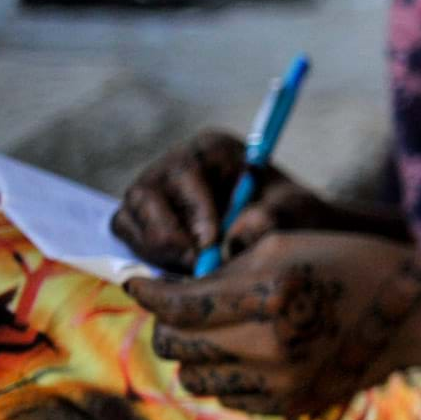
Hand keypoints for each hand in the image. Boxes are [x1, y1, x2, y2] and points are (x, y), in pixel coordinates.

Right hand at [111, 130, 301, 270]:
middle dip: (169, 235)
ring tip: (194, 269)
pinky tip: (181, 268)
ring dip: (157, 250)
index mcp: (212, 149)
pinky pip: (126, 234)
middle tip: (196, 265)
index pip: (186, 171)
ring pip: (128, 217)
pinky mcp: (139, 217)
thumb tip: (239, 231)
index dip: (194, 208)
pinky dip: (147, 256)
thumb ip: (272, 217)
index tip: (211, 241)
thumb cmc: (290, 216)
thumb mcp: (294, 212)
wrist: (284, 234)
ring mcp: (153, 190)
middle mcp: (176, 164)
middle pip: (145, 193)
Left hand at [124, 233, 420, 416]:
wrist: (414, 311)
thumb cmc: (349, 262)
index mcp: (271, 297)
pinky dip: (227, 374)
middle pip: (177, 346)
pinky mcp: (290, 406)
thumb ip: (222, 269)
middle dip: (169, 323)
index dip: (149, 292)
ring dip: (198, 352)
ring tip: (222, 330)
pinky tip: (251, 352)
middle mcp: (272, 347)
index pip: (181, 305)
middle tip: (182, 307)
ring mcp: (281, 383)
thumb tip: (168, 292)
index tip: (138, 283)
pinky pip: (228, 396)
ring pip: (195, 377)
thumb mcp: (285, 246)